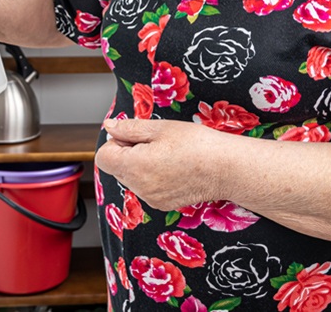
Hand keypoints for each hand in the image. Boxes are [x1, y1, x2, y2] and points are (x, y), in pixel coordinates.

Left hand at [94, 118, 227, 211]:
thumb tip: (110, 126)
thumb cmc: (197, 144)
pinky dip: (152, 177)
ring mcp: (151, 198)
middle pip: (117, 168)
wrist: (226, 168)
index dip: (116, 142)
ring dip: (140, 165)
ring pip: (131, 178)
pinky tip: (173, 167)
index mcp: (134, 166)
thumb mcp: (160, 128)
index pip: (103, 157)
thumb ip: (129, 129)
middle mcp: (139, 187)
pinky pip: (146, 188)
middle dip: (128, 153)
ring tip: (167, 155)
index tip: (134, 136)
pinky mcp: (162, 204)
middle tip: (155, 143)